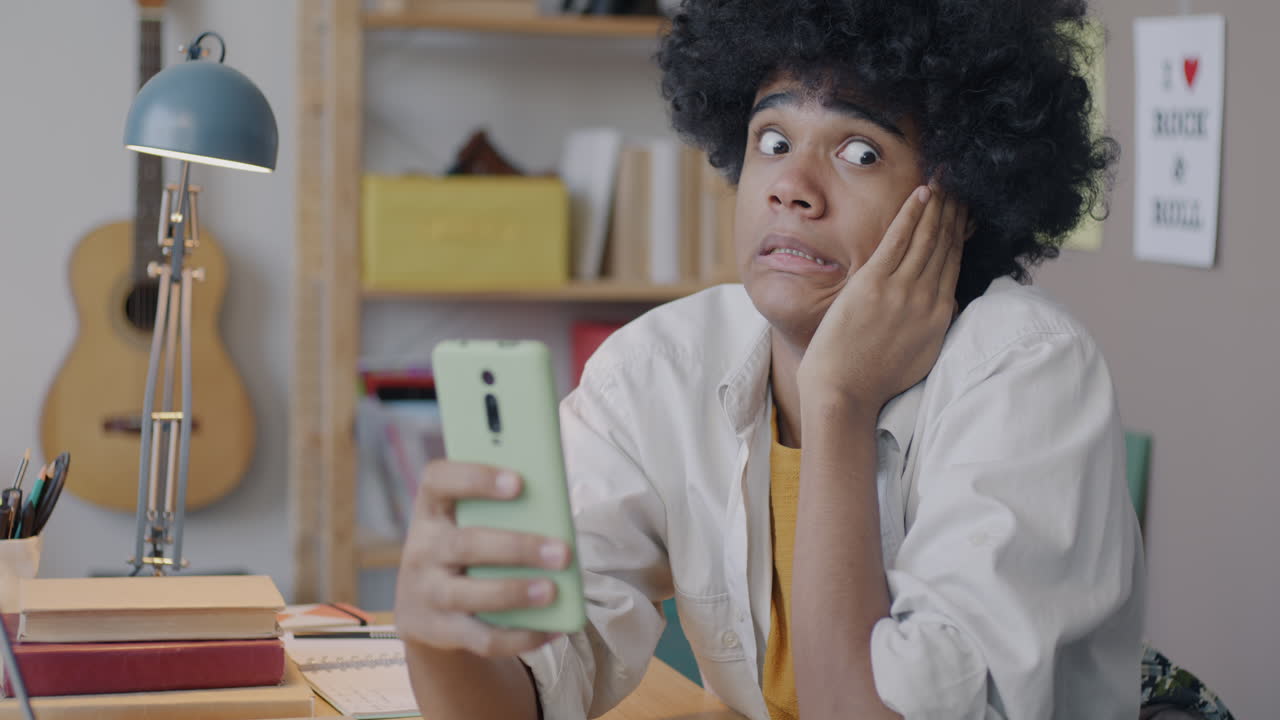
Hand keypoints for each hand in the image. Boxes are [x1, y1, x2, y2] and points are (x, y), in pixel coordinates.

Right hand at [395, 460, 570, 657]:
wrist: (422, 608)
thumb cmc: (466, 551)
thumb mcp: (467, 525)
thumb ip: (499, 516)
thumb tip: (557, 523)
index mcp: (431, 511)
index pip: (438, 481)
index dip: (476, 478)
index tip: (519, 482)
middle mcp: (422, 549)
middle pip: (467, 544)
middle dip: (518, 548)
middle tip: (562, 552)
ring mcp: (426, 593)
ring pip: (471, 595)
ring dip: (516, 592)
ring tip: (554, 591)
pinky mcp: (439, 631)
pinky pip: (482, 638)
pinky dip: (521, 636)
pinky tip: (552, 629)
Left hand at [797, 183, 968, 412]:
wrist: (845, 390)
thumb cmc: (875, 378)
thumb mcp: (921, 354)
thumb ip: (936, 324)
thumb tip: (946, 303)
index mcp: (939, 314)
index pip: (954, 262)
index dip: (961, 233)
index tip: (967, 211)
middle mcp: (926, 298)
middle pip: (945, 244)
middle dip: (954, 212)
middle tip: (961, 184)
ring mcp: (901, 289)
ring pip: (926, 237)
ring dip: (937, 206)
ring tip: (945, 181)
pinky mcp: (874, 283)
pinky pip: (898, 239)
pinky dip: (912, 215)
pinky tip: (921, 195)